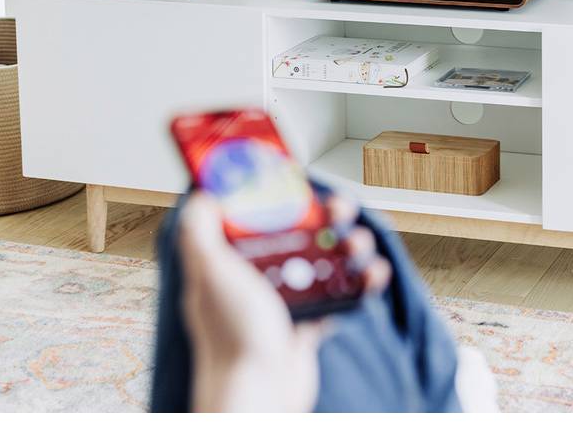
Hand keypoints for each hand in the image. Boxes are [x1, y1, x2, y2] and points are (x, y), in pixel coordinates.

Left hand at [179, 191, 391, 411]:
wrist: (260, 393)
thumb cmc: (232, 335)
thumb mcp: (209, 272)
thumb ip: (199, 231)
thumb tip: (201, 196)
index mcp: (230, 262)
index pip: (253, 216)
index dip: (276, 195)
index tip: (297, 180)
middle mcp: (257, 279)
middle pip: (296, 234)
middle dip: (323, 216)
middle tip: (339, 209)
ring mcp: (284, 301)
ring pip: (323, 260)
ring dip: (347, 246)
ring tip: (357, 244)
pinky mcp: (308, 324)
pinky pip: (341, 295)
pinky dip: (361, 282)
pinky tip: (372, 274)